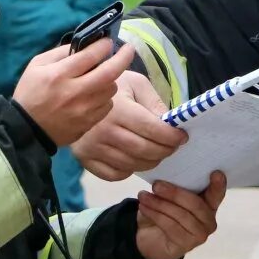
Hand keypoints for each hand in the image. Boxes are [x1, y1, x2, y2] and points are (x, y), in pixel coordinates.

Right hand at [12, 39, 136, 147]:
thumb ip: (60, 52)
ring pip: (111, 89)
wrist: (26, 129)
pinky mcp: (88, 123)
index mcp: (59, 75)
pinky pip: (107, 106)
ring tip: (102, 76)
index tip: (108, 42)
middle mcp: (75, 92)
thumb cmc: (30, 93)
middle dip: (123, 57)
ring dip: (111, 79)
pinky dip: (105, 97)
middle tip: (128, 49)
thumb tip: (85, 45)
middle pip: (109, 72)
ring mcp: (84, 110)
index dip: (103, 45)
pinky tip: (96, 94)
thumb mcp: (36, 65)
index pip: (90, 55)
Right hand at [72, 70, 186, 180]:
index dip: (171, 137)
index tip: (182, 137)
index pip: (152, 130)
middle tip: (172, 146)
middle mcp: (104, 131)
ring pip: (132, 165)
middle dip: (165, 150)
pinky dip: (129, 171)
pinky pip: (115, 175)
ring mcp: (93, 148)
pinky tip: (134, 159)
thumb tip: (170, 125)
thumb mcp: (136, 84)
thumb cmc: (112, 87)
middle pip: (144, 150)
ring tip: (157, 152)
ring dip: (150, 161)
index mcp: (119, 110)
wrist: (76, 92)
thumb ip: (155, 103)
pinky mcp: (86, 159)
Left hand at [135, 173, 226, 258]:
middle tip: (156, 185)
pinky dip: (155, 215)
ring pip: (181, 215)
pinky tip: (143, 208)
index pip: (217, 194)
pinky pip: (171, 226)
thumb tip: (167, 174)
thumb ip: (176, 186)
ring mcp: (200, 235)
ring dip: (160, 204)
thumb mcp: (169, 196)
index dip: (218, 185)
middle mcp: (209, 220)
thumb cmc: (163, 211)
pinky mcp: (187, 245)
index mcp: (209, 204)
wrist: (149, 237)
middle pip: (196, 204)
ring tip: (143, 196)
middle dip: (175, 193)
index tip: (216, 173)